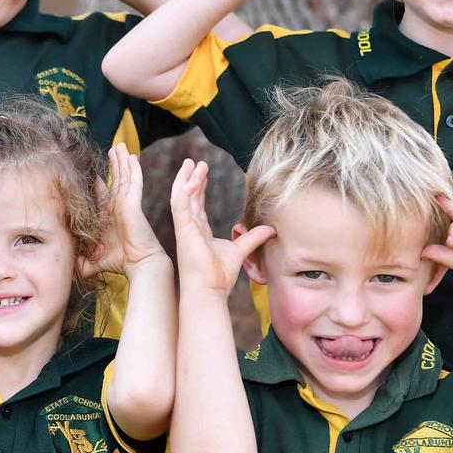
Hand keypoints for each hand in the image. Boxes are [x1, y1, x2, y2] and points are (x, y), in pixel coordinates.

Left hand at [81, 144, 165, 276]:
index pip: (100, 192)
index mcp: (106, 215)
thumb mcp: (90, 261)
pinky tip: (131, 157)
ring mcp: (125, 203)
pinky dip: (133, 169)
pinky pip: (133, 182)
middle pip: (115, 179)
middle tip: (112, 149)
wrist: (139, 264)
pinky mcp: (133, 203)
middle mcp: (116, 206)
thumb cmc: (117, 262)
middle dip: (113, 164)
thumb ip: (77, 262)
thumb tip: (63, 269)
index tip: (89, 170)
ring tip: (120, 145)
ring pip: (123, 176)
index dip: (96, 181)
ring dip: (121, 160)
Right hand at [170, 159, 273, 295]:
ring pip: (180, 196)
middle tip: (194, 162)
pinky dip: (185, 190)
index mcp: (199, 231)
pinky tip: (193, 178)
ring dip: (185, 179)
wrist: (209, 290)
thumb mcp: (241, 250)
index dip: (199, 188)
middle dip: (190, 178)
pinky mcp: (182, 229)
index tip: (203, 173)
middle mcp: (189, 227)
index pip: (197, 204)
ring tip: (191, 163)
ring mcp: (184, 227)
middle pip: (187, 197)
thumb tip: (271, 229)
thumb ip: (253, 237)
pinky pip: (181, 204)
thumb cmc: (219, 276)